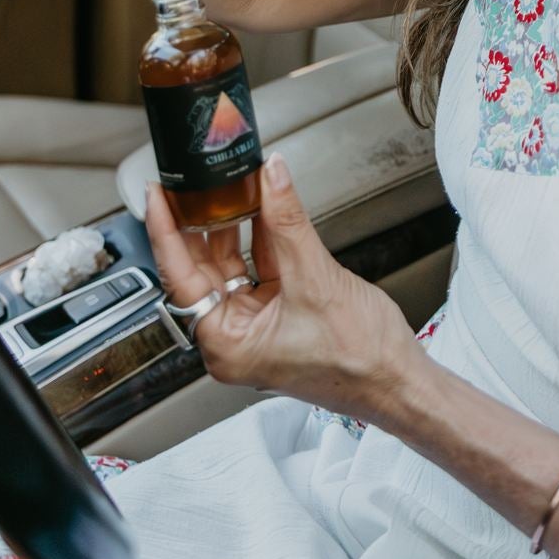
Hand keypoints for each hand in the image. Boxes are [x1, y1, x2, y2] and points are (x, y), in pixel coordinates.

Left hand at [145, 152, 418, 417]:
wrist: (398, 380)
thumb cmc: (358, 360)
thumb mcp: (316, 279)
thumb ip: (289, 223)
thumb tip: (272, 178)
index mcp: (227, 344)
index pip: (181, 277)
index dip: (167, 230)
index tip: (160, 195)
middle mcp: (235, 337)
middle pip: (202, 269)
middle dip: (201, 222)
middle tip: (194, 181)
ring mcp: (257, 325)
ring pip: (232, 264)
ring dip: (235, 225)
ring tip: (232, 185)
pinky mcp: (280, 313)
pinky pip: (261, 267)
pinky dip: (263, 236)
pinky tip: (264, 207)